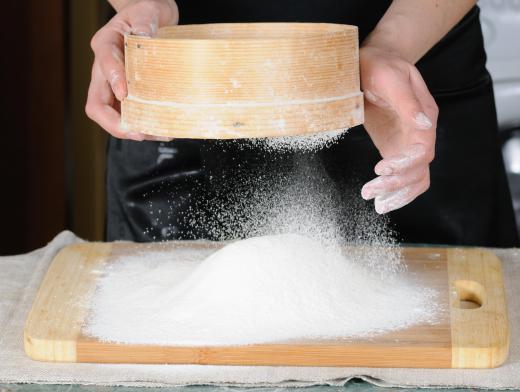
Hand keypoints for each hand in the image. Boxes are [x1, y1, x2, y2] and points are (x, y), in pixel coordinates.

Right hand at [85, 0, 177, 140]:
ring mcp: (113, 84)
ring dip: (130, 130)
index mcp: (105, 44)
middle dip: (115, 123)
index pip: (103, 64)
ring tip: (155, 134)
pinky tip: (159, 130)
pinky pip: (128, 116)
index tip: (126, 95)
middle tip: (138, 132)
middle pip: (96, 104)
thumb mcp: (146, 11)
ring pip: (111, 116)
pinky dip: (142, 126)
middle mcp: (104, 69)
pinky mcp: (127, 94)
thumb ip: (143, 23)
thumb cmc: (146, 12)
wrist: (152, 18)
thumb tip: (143, 38)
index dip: (113, 81)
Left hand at [359, 46, 437, 213]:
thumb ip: (407, 102)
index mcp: (423, 117)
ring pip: (415, 177)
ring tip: (375, 203)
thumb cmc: (381, 65)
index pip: (422, 150)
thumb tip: (423, 126)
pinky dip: (395, 189)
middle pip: (418, 169)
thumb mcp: (391, 78)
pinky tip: (380, 200)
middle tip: (369, 191)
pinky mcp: (394, 147)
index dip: (404, 164)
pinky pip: (402, 175)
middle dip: (396, 184)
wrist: (373, 61)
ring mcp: (408, 142)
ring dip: (398, 193)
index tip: (381, 169)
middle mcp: (420, 133)